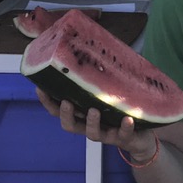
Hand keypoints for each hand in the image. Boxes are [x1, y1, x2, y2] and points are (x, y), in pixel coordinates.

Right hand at [34, 88, 157, 160]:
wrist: (141, 137)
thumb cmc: (120, 110)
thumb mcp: (108, 92)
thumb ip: (99, 77)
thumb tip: (92, 44)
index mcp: (82, 114)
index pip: (58, 110)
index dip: (48, 102)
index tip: (40, 88)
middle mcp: (89, 125)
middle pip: (70, 125)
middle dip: (66, 114)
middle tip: (67, 102)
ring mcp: (106, 133)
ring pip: (92, 133)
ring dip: (92, 122)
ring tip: (94, 110)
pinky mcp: (124, 138)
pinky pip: (123, 134)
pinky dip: (124, 127)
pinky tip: (128, 119)